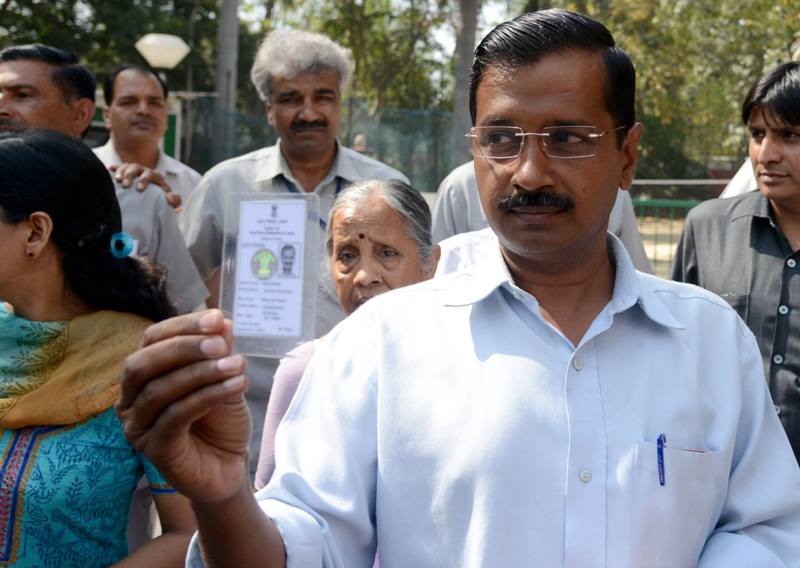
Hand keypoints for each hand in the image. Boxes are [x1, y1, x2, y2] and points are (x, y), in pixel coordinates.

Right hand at [110, 163, 180, 207]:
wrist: (156, 198)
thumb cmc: (163, 199)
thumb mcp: (171, 200)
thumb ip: (174, 200)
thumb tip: (169, 199)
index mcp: (156, 176)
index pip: (150, 173)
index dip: (144, 179)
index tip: (139, 189)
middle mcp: (144, 171)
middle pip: (136, 167)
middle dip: (130, 175)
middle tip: (125, 185)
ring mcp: (134, 171)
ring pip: (126, 166)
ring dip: (121, 172)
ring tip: (116, 180)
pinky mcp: (126, 174)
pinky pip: (119, 168)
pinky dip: (115, 168)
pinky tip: (109, 169)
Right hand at [116, 310, 252, 503]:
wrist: (228, 467)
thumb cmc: (219, 421)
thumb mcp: (223, 378)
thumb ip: (219, 352)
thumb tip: (222, 321)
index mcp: (143, 375)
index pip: (152, 340)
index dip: (183, 326)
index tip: (217, 318)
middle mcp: (131, 399)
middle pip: (143, 363)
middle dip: (184, 347)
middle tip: (221, 343)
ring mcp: (137, 426)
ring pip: (160, 390)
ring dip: (201, 373)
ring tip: (236, 365)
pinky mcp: (153, 448)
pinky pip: (176, 416)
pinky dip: (207, 396)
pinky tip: (235, 386)